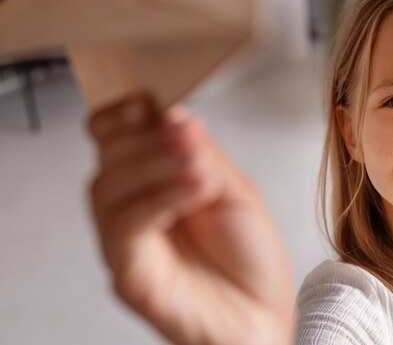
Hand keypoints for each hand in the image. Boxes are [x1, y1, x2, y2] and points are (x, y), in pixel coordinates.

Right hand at [87, 95, 294, 344]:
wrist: (262, 312)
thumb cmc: (249, 256)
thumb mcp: (234, 188)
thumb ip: (202, 153)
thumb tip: (175, 115)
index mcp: (155, 180)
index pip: (115, 137)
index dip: (122, 113)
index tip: (147, 102)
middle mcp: (134, 207)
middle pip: (108, 156)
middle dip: (146, 137)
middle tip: (186, 134)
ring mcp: (127, 240)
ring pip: (108, 187)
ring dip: (154, 165)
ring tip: (198, 166)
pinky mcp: (129, 272)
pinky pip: (124, 226)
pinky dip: (158, 199)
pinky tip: (194, 190)